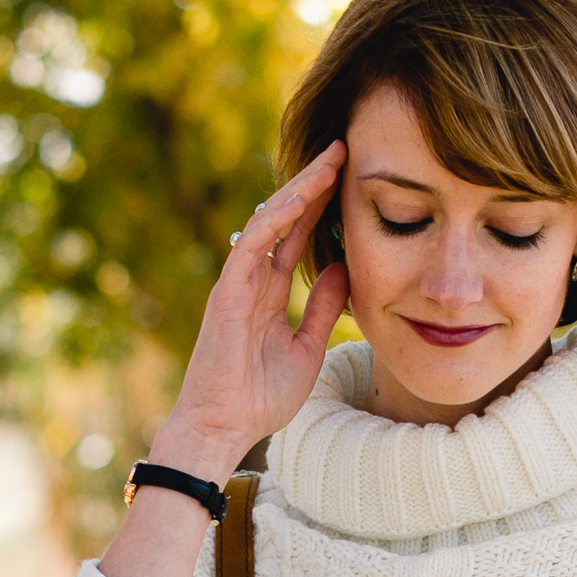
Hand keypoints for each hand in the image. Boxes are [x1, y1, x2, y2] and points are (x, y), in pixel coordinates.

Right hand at [151, 142, 347, 482]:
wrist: (225, 428)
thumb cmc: (261, 399)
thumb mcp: (307, 348)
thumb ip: (323, 308)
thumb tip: (345, 269)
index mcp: (270, 293)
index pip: (299, 238)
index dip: (323, 207)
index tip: (351, 178)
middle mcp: (253, 280)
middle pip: (286, 219)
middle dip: (314, 184)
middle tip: (344, 149)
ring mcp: (238, 282)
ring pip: (270, 221)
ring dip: (300, 189)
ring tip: (330, 160)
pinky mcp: (228, 290)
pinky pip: (253, 243)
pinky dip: (278, 218)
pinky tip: (302, 195)